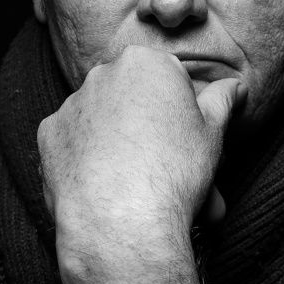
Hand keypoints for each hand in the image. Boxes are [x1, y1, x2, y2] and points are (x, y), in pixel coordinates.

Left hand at [38, 45, 241, 238]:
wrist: (123, 221)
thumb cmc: (174, 173)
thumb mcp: (212, 134)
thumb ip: (222, 102)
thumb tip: (235, 86)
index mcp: (146, 62)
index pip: (168, 76)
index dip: (179, 109)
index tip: (183, 137)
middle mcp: (103, 74)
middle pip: (130, 94)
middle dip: (145, 120)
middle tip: (161, 159)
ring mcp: (71, 104)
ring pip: (99, 116)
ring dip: (114, 137)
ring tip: (131, 176)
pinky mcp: (48, 134)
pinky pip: (72, 140)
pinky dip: (85, 155)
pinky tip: (103, 180)